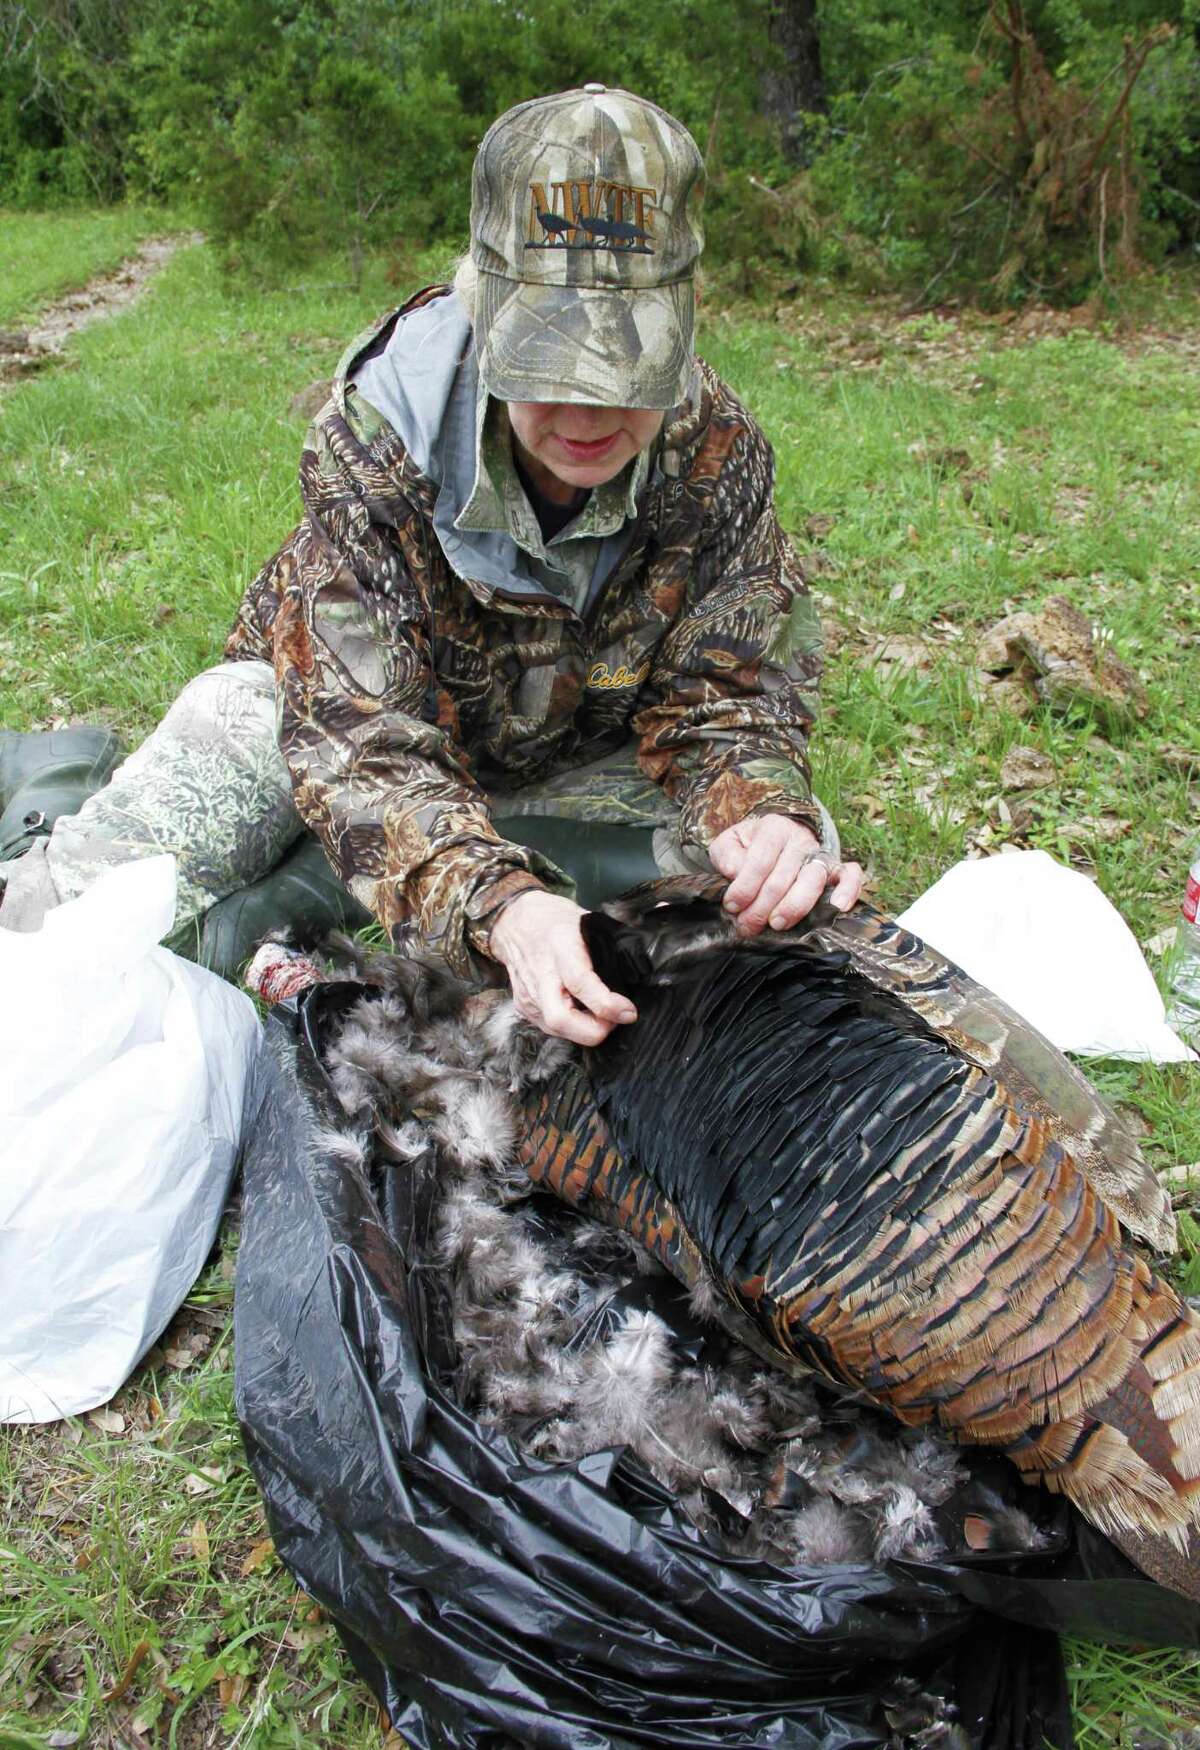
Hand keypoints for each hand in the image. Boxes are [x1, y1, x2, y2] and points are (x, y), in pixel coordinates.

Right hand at [489, 890, 637, 1044]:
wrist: (512, 921)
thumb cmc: (554, 919)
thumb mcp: (586, 921)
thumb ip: (611, 945)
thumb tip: (643, 965)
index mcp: (559, 947)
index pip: (581, 984)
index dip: (607, 1005)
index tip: (628, 1011)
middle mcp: (541, 975)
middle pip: (561, 1020)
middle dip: (594, 1030)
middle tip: (615, 1019)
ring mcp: (529, 994)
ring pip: (557, 1030)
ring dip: (585, 1030)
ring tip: (602, 1015)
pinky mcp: (524, 1007)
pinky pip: (551, 1028)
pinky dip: (572, 1027)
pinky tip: (583, 1013)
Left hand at [709, 813, 862, 936]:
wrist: (774, 840)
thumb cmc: (748, 847)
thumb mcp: (729, 844)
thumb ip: (726, 855)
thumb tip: (734, 872)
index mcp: (773, 828)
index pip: (760, 861)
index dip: (745, 888)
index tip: (731, 906)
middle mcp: (800, 840)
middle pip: (783, 877)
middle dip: (762, 907)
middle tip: (747, 926)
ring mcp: (820, 854)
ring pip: (813, 880)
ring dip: (793, 907)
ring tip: (777, 924)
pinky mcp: (836, 869)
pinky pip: (850, 875)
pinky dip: (848, 890)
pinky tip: (838, 907)